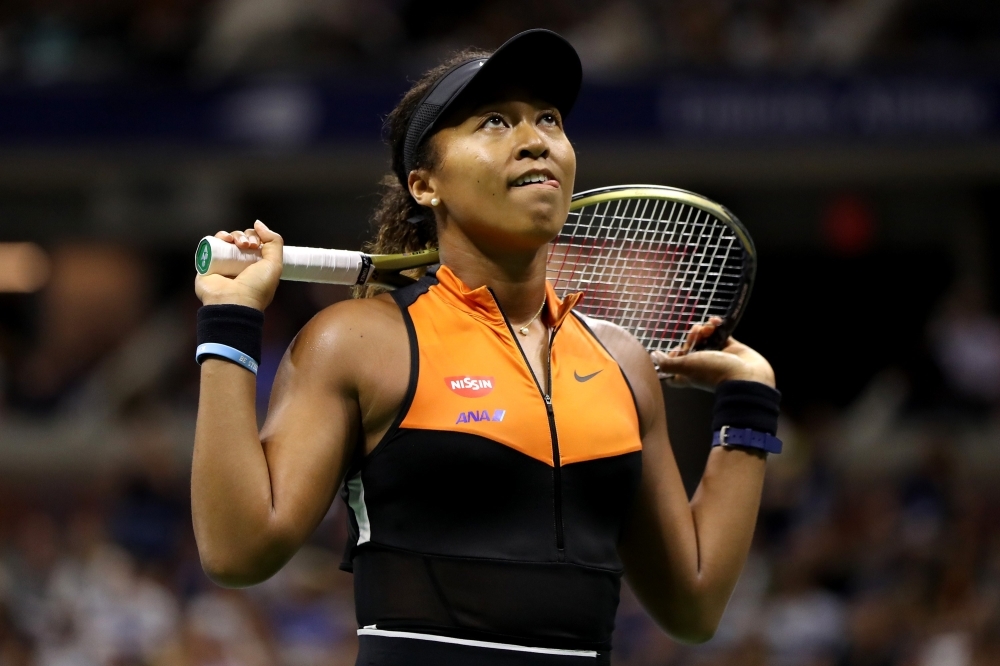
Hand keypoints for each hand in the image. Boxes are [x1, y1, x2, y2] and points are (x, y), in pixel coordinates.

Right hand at [195, 220, 282, 310]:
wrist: (233, 302)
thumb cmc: (256, 287)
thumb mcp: (275, 265)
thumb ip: (274, 242)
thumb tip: (259, 224)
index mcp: (255, 266)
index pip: (256, 244)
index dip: (258, 238)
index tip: (258, 243)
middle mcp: (239, 264)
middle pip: (242, 240)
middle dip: (246, 237)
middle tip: (249, 245)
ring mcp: (223, 263)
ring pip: (228, 240)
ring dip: (235, 235)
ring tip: (238, 243)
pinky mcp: (208, 263)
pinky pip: (212, 244)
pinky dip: (219, 237)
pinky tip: (226, 239)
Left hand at [651, 317, 774, 390]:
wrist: (746, 376)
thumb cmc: (714, 373)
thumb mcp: (685, 367)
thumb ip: (667, 363)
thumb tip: (653, 357)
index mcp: (688, 374)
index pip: (673, 369)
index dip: (670, 359)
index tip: (674, 351)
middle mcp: (701, 366)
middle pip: (689, 348)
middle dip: (690, 337)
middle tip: (695, 332)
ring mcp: (717, 357)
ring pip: (705, 339)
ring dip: (704, 330)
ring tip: (708, 328)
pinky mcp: (731, 349)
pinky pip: (720, 334)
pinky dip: (717, 326)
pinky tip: (716, 321)